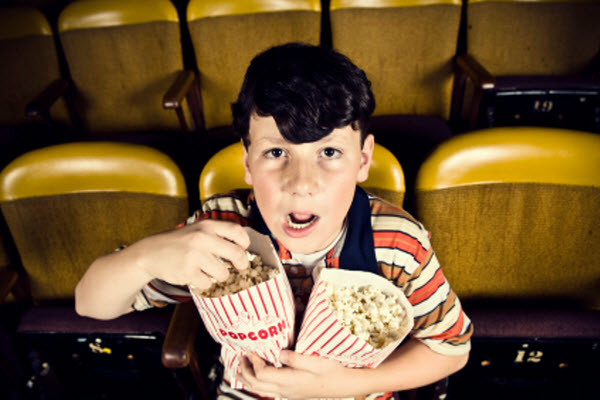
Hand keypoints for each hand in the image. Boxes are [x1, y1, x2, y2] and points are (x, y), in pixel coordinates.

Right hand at [136, 219, 249, 288]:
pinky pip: (208, 283)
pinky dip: (204, 283)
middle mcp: (202, 238)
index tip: (243, 249)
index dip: (245, 243)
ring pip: (223, 273)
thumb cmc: (180, 242)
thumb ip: (218, 235)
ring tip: (208, 271)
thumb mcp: (198, 229)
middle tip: (238, 267)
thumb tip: (244, 249)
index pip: (237, 231)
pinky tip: (195, 275)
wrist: (150, 252)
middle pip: (236, 254)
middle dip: (241, 264)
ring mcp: (195, 255)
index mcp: (207, 225)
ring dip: (219, 276)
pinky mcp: (188, 272)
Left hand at [237, 350, 358, 398]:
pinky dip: (257, 384)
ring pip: (260, 391)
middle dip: (245, 371)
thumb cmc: (332, 371)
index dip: (254, 362)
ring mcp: (287, 393)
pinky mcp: (290, 392)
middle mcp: (285, 390)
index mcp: (290, 381)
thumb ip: (297, 358)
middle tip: (240, 357)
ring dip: (247, 379)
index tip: (250, 350)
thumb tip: (279, 353)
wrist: (342, 384)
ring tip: (239, 369)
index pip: (262, 375)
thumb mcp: (317, 362)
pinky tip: (256, 377)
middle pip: (256, 385)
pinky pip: (267, 391)